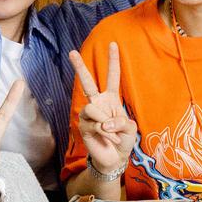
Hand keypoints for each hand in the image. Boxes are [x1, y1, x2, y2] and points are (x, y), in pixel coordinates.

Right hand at [68, 42, 135, 173]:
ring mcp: (89, 114)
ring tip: (112, 133)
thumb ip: (121, 121)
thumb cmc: (124, 140)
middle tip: (71, 52)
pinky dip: (105, 132)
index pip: (112, 77)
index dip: (113, 61)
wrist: (114, 158)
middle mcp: (98, 103)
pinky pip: (94, 123)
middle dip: (79, 67)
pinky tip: (108, 138)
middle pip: (87, 82)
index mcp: (111, 99)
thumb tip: (104, 123)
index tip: (113, 44)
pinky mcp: (83, 125)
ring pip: (92, 108)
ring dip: (107, 123)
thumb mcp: (130, 128)